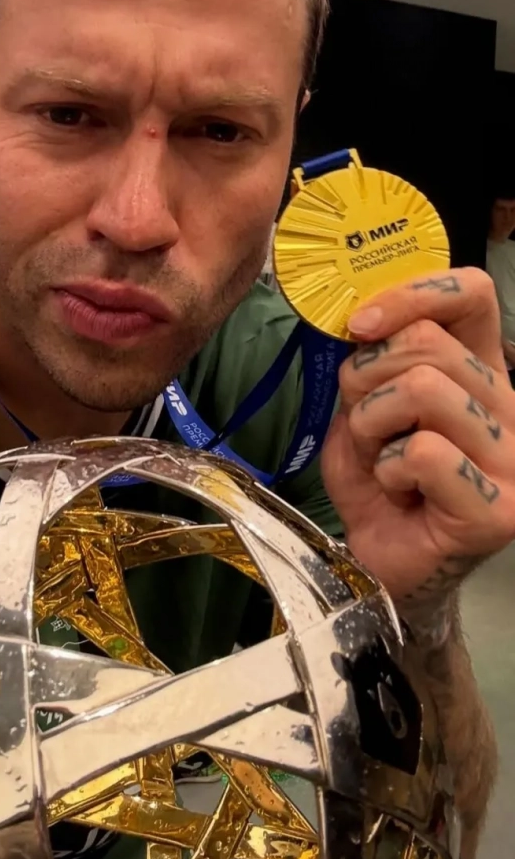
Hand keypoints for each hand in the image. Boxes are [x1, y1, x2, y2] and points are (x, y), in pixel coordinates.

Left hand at [321, 269, 514, 607]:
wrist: (383, 563)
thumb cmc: (377, 482)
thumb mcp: (362, 408)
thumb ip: (369, 362)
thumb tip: (363, 320)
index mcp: (478, 371)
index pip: (472, 295)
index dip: (411, 295)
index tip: (358, 326)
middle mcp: (507, 406)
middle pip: (426, 344)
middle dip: (364, 378)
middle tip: (364, 425)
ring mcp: (511, 459)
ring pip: (422, 389)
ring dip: (371, 425)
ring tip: (379, 459)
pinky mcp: (499, 510)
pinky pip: (422, 452)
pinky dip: (386, 470)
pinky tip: (397, 493)